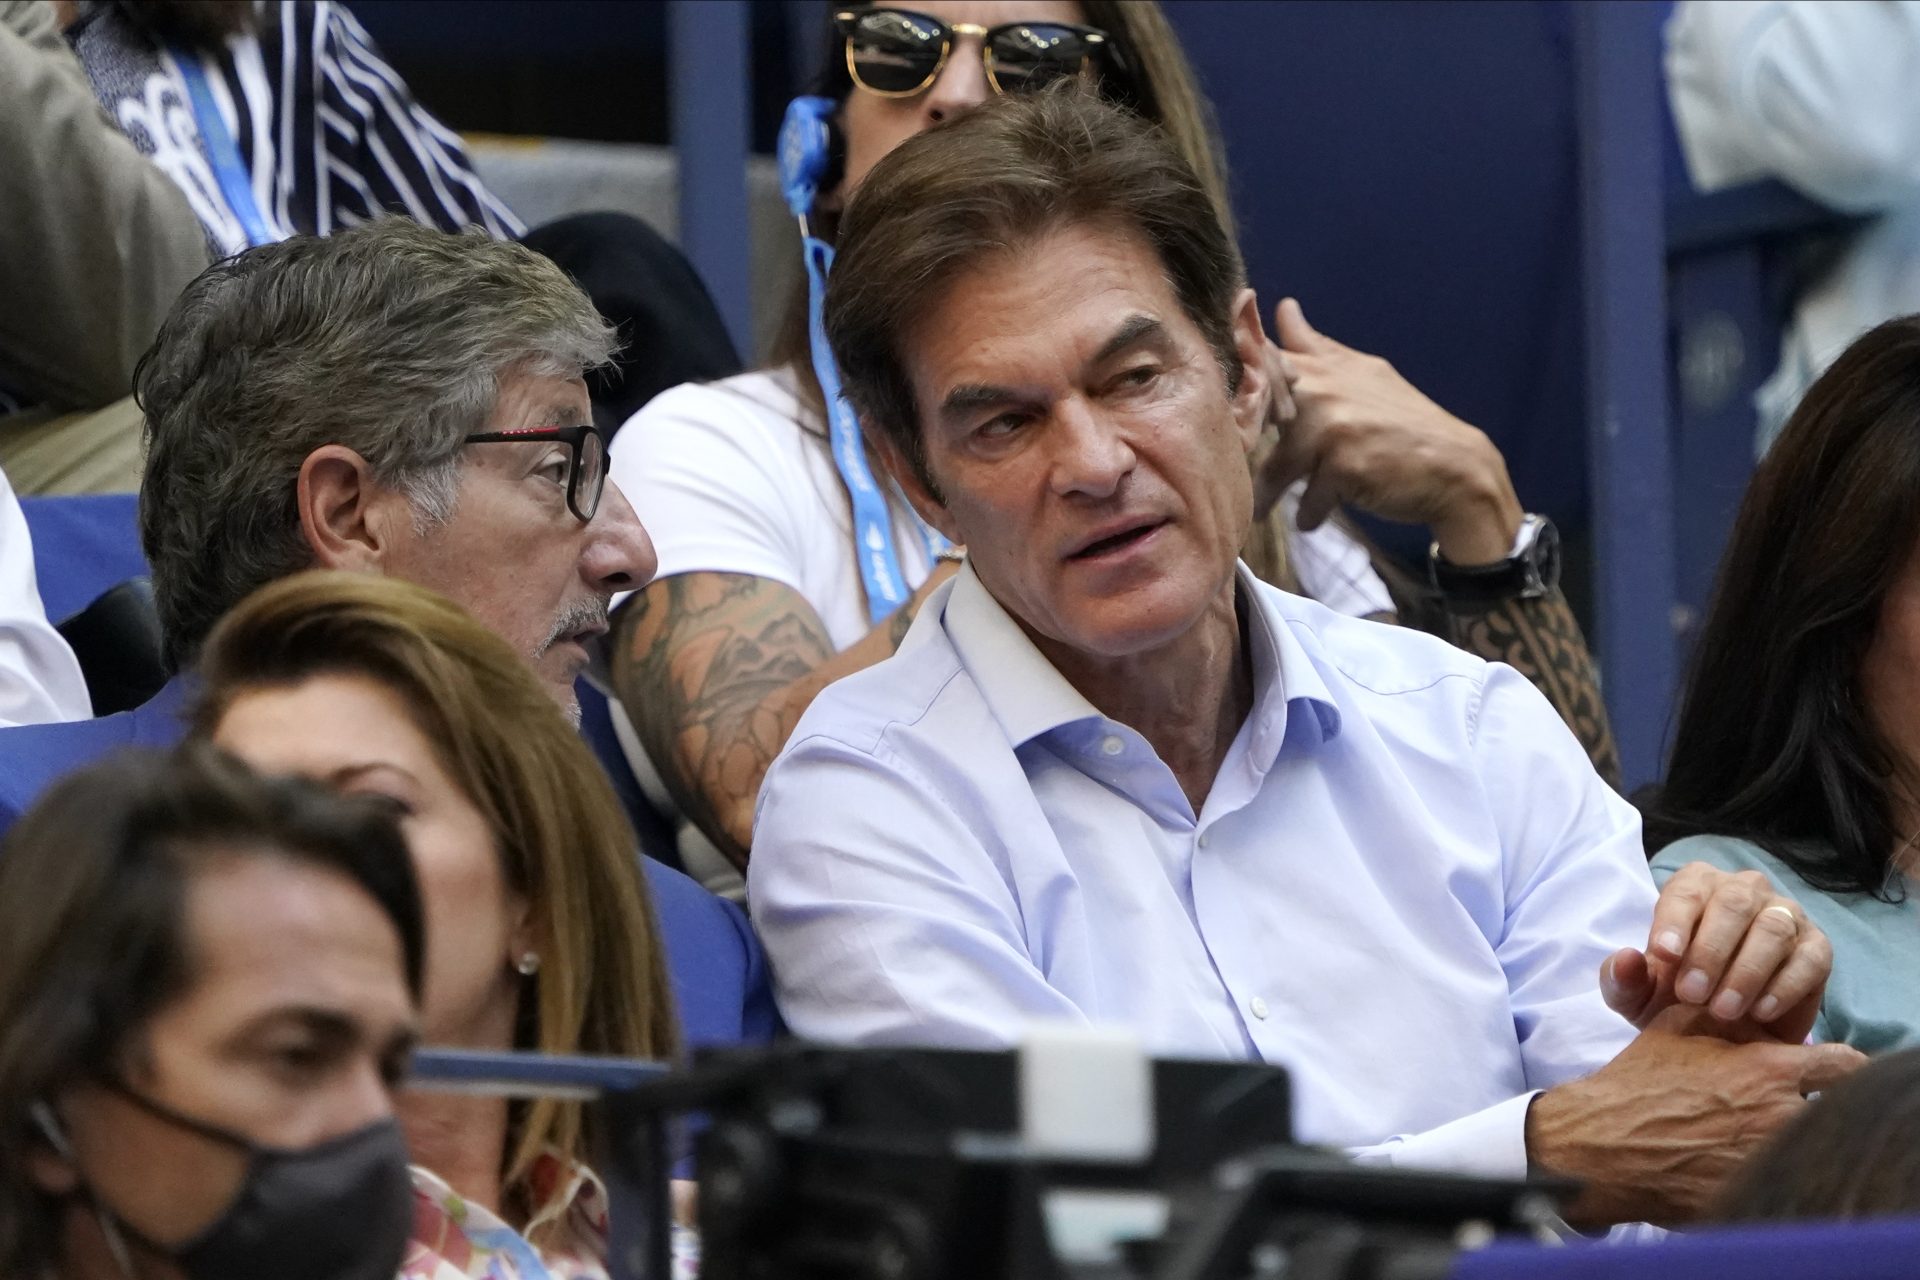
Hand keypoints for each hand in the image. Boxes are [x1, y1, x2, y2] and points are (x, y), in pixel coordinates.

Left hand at [1253, 298, 1523, 564]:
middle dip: (1245, 445)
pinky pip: (1307, 500)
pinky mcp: (1343, 465)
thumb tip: (1283, 307)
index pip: (1264, 357)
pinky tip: (1313, 516)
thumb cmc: (1401, 422)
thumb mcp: (1363, 374)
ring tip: (1262, 508)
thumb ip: (1316, 348)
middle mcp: (1324, 390)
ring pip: (1276, 467)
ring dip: (1266, 495)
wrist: (1454, 466)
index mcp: (1325, 366)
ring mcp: (1334, 427)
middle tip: (1237, 468)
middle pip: (1257, 414)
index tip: (1230, 401)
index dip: (1239, 377)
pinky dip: (1308, 514)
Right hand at [1526, 1004, 1864, 1224]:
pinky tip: (1738, 1163)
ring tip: (1759, 1137)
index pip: (1845, 1065)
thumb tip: (1753, 1003)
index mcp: (1771, 1069)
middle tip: (1787, 1108)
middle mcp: (1781, 1114)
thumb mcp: (1679, 1025)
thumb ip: (1727, 1014)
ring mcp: (1772, 1159)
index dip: (1840, 1068)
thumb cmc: (1640, 1081)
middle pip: (1835, 1112)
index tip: (1828, 1074)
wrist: (1604, 1141)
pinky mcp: (1755, 1193)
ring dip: (1793, 1141)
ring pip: (1811, 1148)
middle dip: (1816, 1106)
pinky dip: (1771, 1173)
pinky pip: (1784, 1182)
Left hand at [1600, 862, 1832, 1044]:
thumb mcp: (1639, 996)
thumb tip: (1625, 958)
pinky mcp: (1816, 947)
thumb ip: (1622, 979)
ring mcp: (1785, 915)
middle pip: (1733, 904)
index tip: (1663, 957)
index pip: (1685, 892)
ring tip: (1723, 1010)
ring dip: (1746, 971)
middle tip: (1691, 995)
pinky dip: (1786, 986)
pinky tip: (1761, 1012)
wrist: (1727, 1033)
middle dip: (1710, 951)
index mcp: (1696, 886)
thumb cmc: (1676, 1000)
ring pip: (1772, 929)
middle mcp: (1744, 890)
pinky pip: (1809, 958)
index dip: (1674, 922)